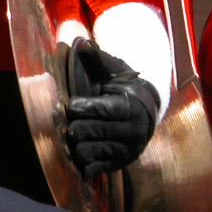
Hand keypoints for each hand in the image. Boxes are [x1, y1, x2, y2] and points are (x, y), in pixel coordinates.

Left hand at [65, 38, 158, 178]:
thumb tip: (81, 44)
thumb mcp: (115, 72)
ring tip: (73, 134)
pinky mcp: (119, 164)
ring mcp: (127, 150)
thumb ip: (98, 60)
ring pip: (88, 151)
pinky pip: (92, 167)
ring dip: (75, 143)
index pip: (107, 110)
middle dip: (76, 125)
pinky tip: (79, 148)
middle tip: (67, 120)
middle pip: (94, 131)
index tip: (71, 105)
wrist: (144, 115)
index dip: (86, 108)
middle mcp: (134, 132)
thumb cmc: (124, 90)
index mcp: (133, 107)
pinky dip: (81, 160)